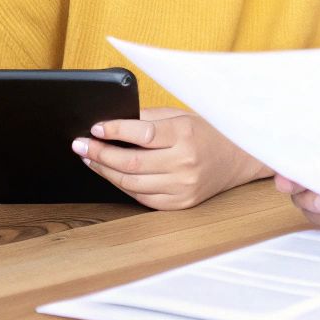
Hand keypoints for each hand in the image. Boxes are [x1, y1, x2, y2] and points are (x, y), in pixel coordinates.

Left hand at [73, 107, 267, 209]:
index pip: (142, 134)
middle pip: (131, 162)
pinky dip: (123, 186)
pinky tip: (112, 174)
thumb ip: (149, 118)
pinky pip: (142, 197)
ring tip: (90, 159)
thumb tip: (112, 123)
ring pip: (132, 183)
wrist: (239, 158)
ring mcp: (183, 186)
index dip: (114, 130)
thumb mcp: (182, 116)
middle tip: (80, 145)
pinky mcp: (180, 203)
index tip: (95, 128)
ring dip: (106, 171)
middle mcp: (185, 163)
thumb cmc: (208, 133)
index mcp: (186, 135)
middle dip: (100, 154)